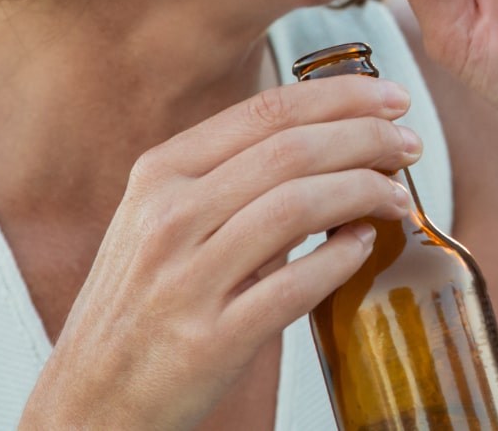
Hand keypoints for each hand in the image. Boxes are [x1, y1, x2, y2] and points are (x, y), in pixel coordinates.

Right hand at [20, 77, 420, 430]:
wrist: (88, 402)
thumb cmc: (138, 305)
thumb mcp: (157, 221)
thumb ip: (225, 178)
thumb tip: (322, 139)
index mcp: (159, 175)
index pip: (266, 111)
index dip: (341, 97)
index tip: (391, 97)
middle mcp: (168, 218)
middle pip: (292, 151)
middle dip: (367, 138)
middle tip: (409, 143)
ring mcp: (186, 280)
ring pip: (298, 207)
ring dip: (364, 192)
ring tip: (397, 197)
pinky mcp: (209, 341)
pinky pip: (294, 285)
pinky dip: (341, 258)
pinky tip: (364, 246)